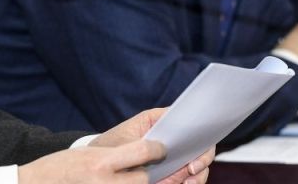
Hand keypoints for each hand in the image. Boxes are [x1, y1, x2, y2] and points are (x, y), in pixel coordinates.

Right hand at [18, 140, 164, 183]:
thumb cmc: (61, 167)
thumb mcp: (89, 154)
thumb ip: (116, 155)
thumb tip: (146, 153)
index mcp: (101, 162)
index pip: (143, 151)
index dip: (156, 148)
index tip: (159, 148)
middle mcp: (105, 183)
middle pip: (143, 178)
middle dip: (143, 172)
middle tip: (139, 168)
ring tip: (121, 177)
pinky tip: (114, 182)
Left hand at [71, 108, 212, 183]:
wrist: (96, 166)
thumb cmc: (109, 148)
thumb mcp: (124, 143)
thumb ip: (144, 146)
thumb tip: (165, 149)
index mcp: (159, 120)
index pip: (188, 120)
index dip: (199, 133)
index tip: (196, 150)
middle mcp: (170, 137)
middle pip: (198, 143)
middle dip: (201, 158)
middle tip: (192, 171)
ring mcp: (172, 155)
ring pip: (195, 163)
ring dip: (197, 175)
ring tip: (188, 183)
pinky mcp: (170, 172)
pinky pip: (185, 177)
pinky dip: (187, 182)